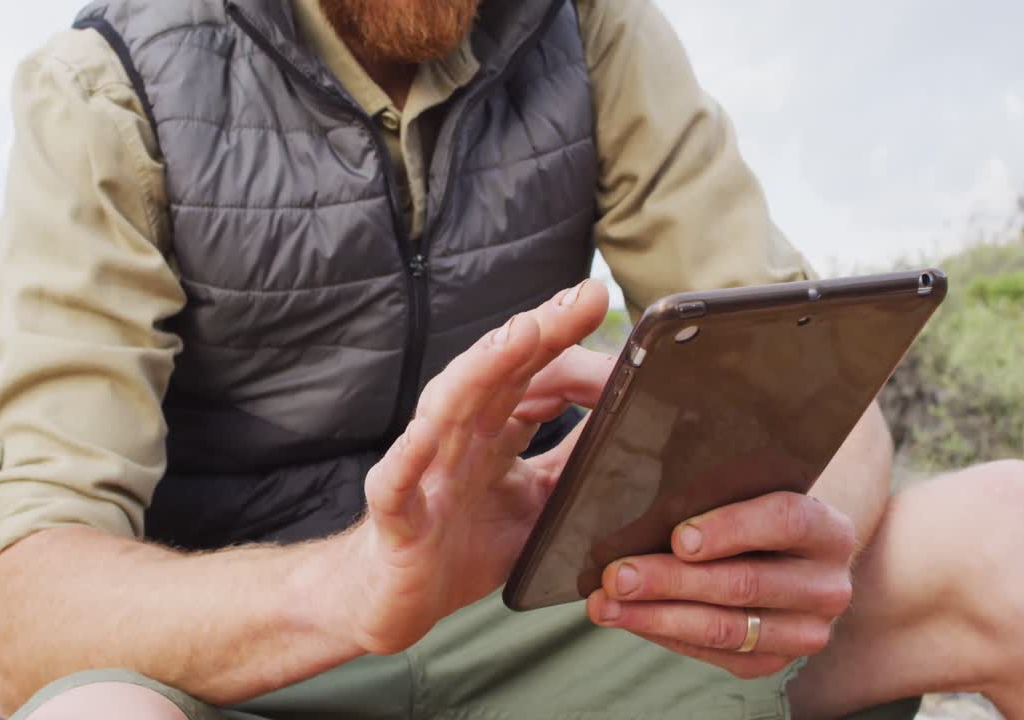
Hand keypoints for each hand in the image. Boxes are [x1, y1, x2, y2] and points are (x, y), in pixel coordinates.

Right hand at [337, 281, 613, 654]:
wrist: (396, 601)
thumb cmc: (461, 545)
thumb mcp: (539, 505)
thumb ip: (573, 464)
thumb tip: (627, 428)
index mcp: (491, 432)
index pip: (532, 374)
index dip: (566, 344)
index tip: (601, 309)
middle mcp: (457, 439)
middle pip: (498, 375)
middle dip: (539, 332)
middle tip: (585, 298)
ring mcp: (424, 472)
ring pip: (447, 410)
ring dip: (480, 371)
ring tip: (518, 336)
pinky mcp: (397, 516)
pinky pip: (397, 483)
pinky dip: (407, 458)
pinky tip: (423, 435)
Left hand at [586, 492, 856, 678]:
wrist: (794, 556)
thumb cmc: (754, 506)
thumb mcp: (749, 485)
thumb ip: (714, 482)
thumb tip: (644, 496)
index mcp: (827, 527)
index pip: (784, 520)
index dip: (731, 529)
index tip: (678, 535)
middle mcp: (828, 584)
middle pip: (744, 583)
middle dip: (670, 580)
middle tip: (615, 575)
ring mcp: (806, 629)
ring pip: (726, 628)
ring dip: (656, 617)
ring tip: (604, 604)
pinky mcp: (775, 659)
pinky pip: (715, 654)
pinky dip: (665, 635)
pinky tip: (628, 618)